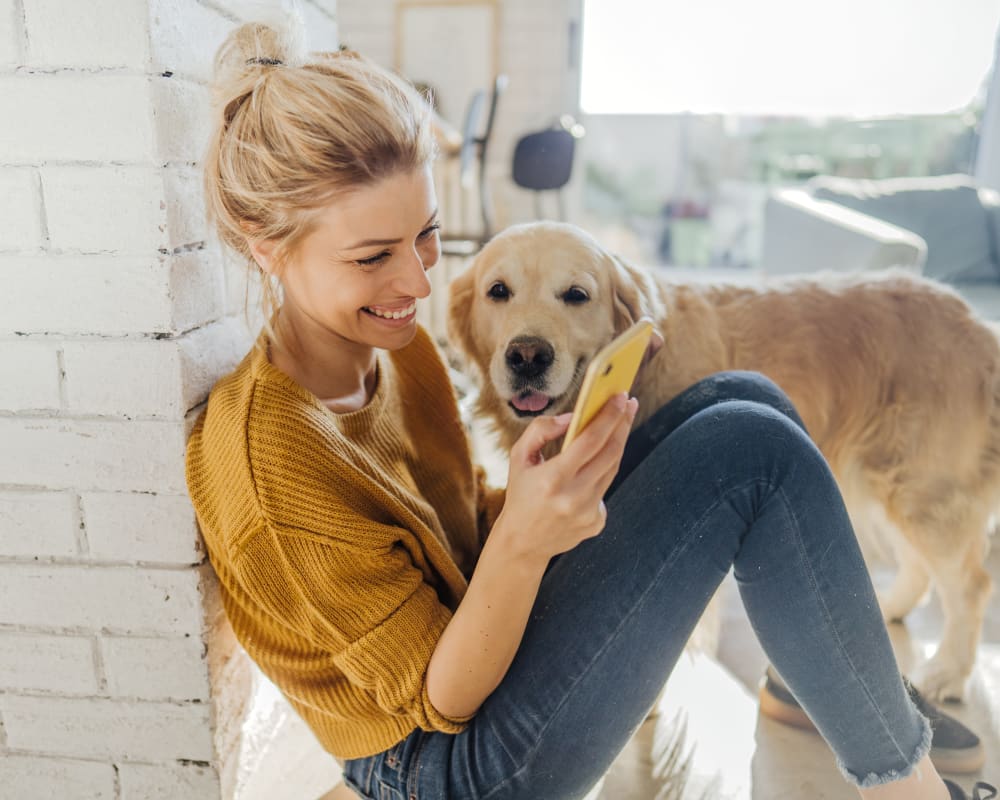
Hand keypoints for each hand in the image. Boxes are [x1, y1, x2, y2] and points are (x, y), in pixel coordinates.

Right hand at [494, 392, 637, 562]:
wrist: (522, 543)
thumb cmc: (520, 494)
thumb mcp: (519, 458)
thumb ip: (541, 430)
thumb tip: (573, 417)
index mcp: (553, 478)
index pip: (591, 440)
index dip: (609, 416)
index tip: (621, 397)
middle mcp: (574, 497)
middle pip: (611, 452)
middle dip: (622, 424)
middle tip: (628, 403)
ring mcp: (588, 512)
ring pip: (612, 469)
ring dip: (618, 444)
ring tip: (620, 424)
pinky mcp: (596, 523)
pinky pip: (605, 489)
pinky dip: (601, 473)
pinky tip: (593, 467)